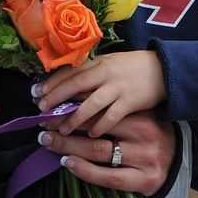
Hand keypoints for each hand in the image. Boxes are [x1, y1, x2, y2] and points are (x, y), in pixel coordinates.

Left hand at [34, 51, 165, 137]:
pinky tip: (90, 135)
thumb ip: (89, 72)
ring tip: (61, 129)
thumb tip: (63, 83)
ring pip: (91, 103)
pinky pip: (112, 116)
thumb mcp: (108, 63)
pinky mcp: (131, 101)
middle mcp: (105, 72)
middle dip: (56, 98)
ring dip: (74, 117)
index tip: (36, 93)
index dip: (51, 82)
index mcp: (98, 61)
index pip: (70, 71)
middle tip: (41, 111)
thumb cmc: (130, 68)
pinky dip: (99, 126)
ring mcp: (118, 87)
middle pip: (76, 85)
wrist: (162, 69)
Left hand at [38, 109, 174, 196]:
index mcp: (140, 115)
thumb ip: (112, 109)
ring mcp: (143, 158)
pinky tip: (67, 163)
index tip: (51, 104)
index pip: (100, 107)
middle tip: (43, 123)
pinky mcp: (142, 180)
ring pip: (98, 150)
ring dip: (68, 145)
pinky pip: (107, 177)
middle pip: (95, 127)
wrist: (179, 163)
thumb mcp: (137, 117)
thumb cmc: (150, 135)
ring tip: (48, 141)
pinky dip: (84, 170)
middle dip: (65, 124)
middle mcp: (143, 134)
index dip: (72, 105)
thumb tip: (73, 98)